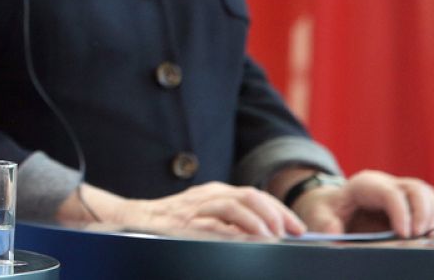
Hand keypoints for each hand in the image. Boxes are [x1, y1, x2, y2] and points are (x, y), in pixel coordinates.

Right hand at [87, 181, 305, 237]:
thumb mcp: (205, 213)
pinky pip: (212, 224)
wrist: (135, 220)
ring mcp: (196, 208)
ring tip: (271, 238)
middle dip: (274, 214)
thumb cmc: (173, 221)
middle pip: (249, 196)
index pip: (256, 195)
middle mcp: (208, 195)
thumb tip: (269, 235)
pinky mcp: (184, 223)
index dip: (280, 210)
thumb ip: (232, 220)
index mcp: (216, 191)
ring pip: (234, 206)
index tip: (298, 228)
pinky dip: (232, 232)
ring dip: (257, 222)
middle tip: (289, 234)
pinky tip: (244, 242)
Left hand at [292, 169, 433, 237]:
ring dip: (432, 216)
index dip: (401, 213)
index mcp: (365, 184)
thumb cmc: (328, 211)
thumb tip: (333, 231)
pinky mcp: (409, 202)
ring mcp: (399, 191)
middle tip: (420, 237)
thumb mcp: (320, 215)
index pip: (390, 193)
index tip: (404, 235)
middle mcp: (386, 184)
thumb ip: (325, 223)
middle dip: (422, 213)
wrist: (334, 207)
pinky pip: (430, 204)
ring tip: (429, 237)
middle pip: (415, 189)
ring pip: (427, 194)